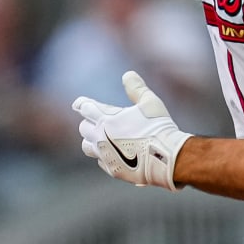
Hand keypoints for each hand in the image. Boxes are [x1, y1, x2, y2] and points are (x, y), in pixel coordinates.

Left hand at [73, 70, 192, 190]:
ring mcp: (105, 154)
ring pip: (86, 147)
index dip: (82, 104)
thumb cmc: (158, 127)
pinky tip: (114, 153)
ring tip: (101, 138)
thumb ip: (136, 88)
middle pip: (84, 128)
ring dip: (92, 141)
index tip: (78, 104)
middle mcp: (100, 137)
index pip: (85, 108)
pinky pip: (100, 161)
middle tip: (98, 121)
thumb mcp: (149, 102)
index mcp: (106, 118)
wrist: (165, 156)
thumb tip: (128, 74)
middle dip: (89, 123)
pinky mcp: (112, 169)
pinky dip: (104, 156)